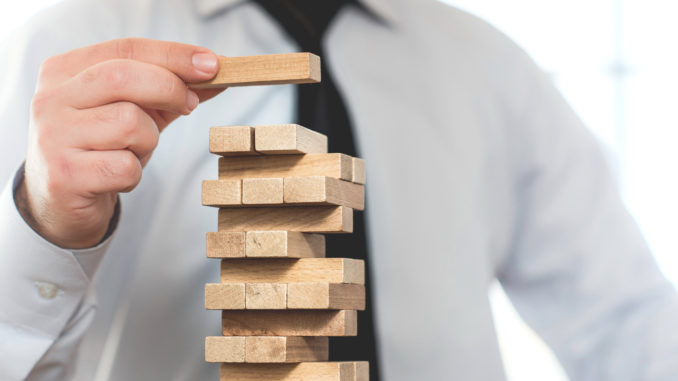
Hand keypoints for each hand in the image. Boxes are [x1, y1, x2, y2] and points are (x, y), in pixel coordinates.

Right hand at [18, 38, 222, 248]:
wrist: (63, 202)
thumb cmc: (103, 148)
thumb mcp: (137, 111)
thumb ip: (171, 90)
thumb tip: (216, 73)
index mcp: (64, 71)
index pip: (126, 48)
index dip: (174, 55)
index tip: (212, 63)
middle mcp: (50, 98)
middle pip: (123, 77)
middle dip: (169, 89)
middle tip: (190, 106)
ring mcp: (54, 137)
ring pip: (129, 124)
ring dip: (148, 141)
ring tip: (133, 152)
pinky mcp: (65, 176)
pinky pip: (125, 167)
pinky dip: (134, 175)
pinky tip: (118, 177)